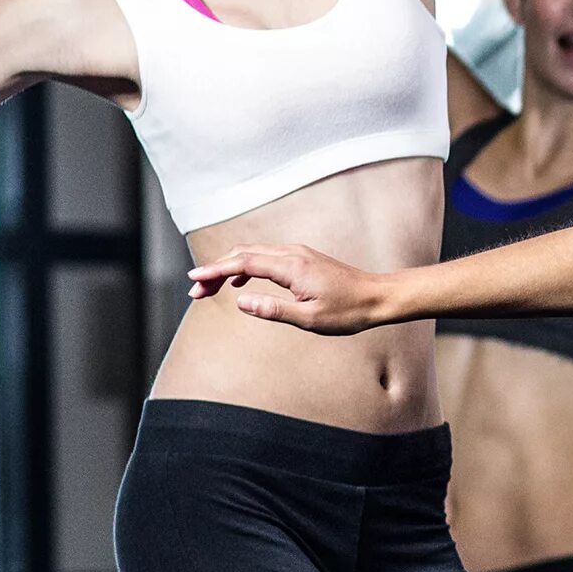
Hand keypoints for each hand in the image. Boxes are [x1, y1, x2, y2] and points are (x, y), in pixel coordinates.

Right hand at [186, 245, 392, 334]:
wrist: (378, 297)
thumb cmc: (349, 311)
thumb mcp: (309, 318)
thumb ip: (273, 309)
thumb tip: (241, 302)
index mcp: (292, 267)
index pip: (243, 263)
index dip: (215, 270)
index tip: (194, 279)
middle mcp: (293, 254)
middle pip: (243, 254)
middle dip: (215, 270)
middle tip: (196, 291)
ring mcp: (298, 253)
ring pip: (253, 253)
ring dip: (229, 267)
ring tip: (210, 288)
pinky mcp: (303, 258)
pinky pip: (266, 256)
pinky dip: (247, 265)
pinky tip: (241, 281)